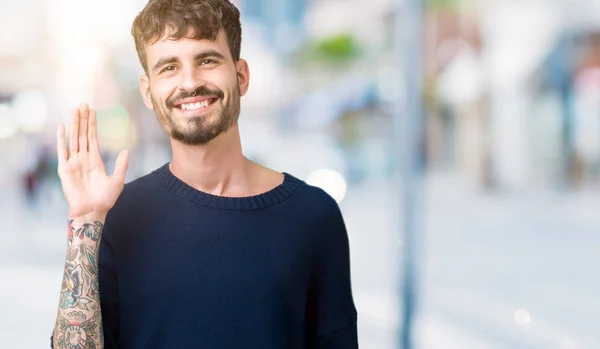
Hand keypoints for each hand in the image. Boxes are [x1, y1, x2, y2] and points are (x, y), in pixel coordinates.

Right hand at [57, 103, 128, 217]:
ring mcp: (73, 163)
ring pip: (73, 139)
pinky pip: (62, 151)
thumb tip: (126, 150)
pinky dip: (62, 139)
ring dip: (74, 124)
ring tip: (74, 109)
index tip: (92, 111)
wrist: (92, 212)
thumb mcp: (117, 181)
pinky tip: (62, 126)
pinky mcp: (65, 169)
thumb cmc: (105, 199)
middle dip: (83, 119)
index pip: (92, 138)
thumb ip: (121, 165)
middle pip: (82, 134)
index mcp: (95, 160)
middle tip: (83, 103)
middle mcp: (83, 159)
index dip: (92, 125)